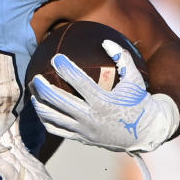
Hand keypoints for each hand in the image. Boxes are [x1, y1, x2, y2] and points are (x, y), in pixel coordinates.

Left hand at [28, 40, 178, 152]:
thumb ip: (122, 58)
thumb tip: (106, 40)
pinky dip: (46, 120)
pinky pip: (57, 130)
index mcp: (104, 102)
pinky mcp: (81, 138)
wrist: (146, 133)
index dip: (66, 68)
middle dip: (43, 88)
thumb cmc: (139, 101)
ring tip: (33, 93)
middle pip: (59, 101)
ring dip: (40, 105)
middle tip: (36, 77)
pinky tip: (41, 109)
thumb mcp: (135, 79)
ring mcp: (84, 130)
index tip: (55, 57)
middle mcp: (91, 118)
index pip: (79, 82)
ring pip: (54, 118)